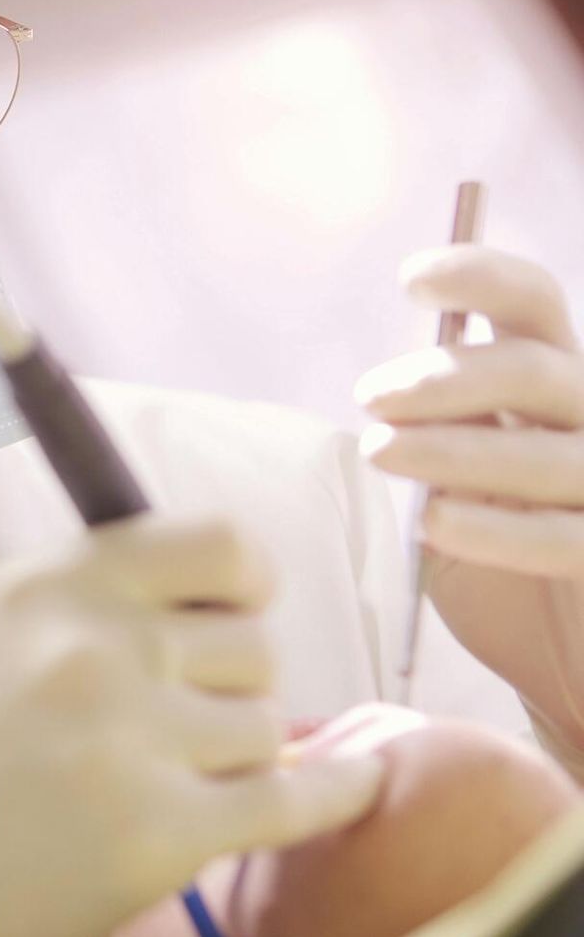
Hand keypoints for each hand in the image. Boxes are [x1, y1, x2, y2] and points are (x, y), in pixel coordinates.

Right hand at [0, 516, 382, 936]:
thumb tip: (224, 572)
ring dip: (232, 754)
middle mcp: (94, 650)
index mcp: (53, 587)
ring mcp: (132, 742)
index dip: (244, 579)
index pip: (218, 545)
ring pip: (266, 724)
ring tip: (160, 776)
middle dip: (226, 683)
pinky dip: (337, 791)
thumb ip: (94, 582)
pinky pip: (297, 798)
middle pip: (253, 643)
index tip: (235, 608)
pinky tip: (356, 782)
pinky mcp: (165, 831)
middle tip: (167, 720)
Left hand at [357, 247, 583, 748]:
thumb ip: (434, 436)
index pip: (532, 305)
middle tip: (371, 398)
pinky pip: (566, 536)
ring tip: (382, 453)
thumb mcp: (452, 487)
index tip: (413, 278)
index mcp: (550, 386)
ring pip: (547, 451)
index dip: (481, 277)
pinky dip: (496, 528)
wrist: (554, 659)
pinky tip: (435, 524)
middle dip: (444, 377)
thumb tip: (390, 394)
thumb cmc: (496, 561)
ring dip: (454, 447)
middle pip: (532, 369)